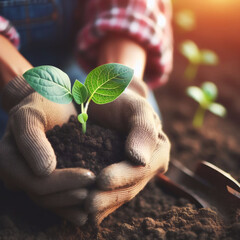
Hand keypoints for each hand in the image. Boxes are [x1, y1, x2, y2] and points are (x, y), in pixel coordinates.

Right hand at [0, 76, 94, 224]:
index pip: (35, 181)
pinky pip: (53, 197)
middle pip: (42, 195)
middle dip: (69, 195)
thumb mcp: (32, 113)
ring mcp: (28, 177)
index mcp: (9, 157)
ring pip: (48, 200)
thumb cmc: (41, 102)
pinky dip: (68, 206)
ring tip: (92, 205)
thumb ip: (31, 138)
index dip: (62, 182)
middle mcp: (16, 172)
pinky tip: (83, 212)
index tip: (90, 176)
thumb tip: (44, 171)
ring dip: (70, 204)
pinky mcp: (41, 177)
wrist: (50, 101)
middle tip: (94, 192)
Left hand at [83, 80, 169, 224]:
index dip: (124, 177)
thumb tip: (141, 161)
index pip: (143, 169)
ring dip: (103, 205)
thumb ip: (143, 130)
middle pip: (132, 186)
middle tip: (88, 204)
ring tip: (83, 210)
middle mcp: (147, 166)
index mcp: (157, 150)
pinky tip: (83, 211)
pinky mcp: (117, 178)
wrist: (106, 101)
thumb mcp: (135, 108)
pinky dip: (99, 204)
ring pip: (120, 195)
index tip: (102, 180)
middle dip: (111, 197)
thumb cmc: (121, 100)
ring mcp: (132, 174)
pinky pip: (110, 194)